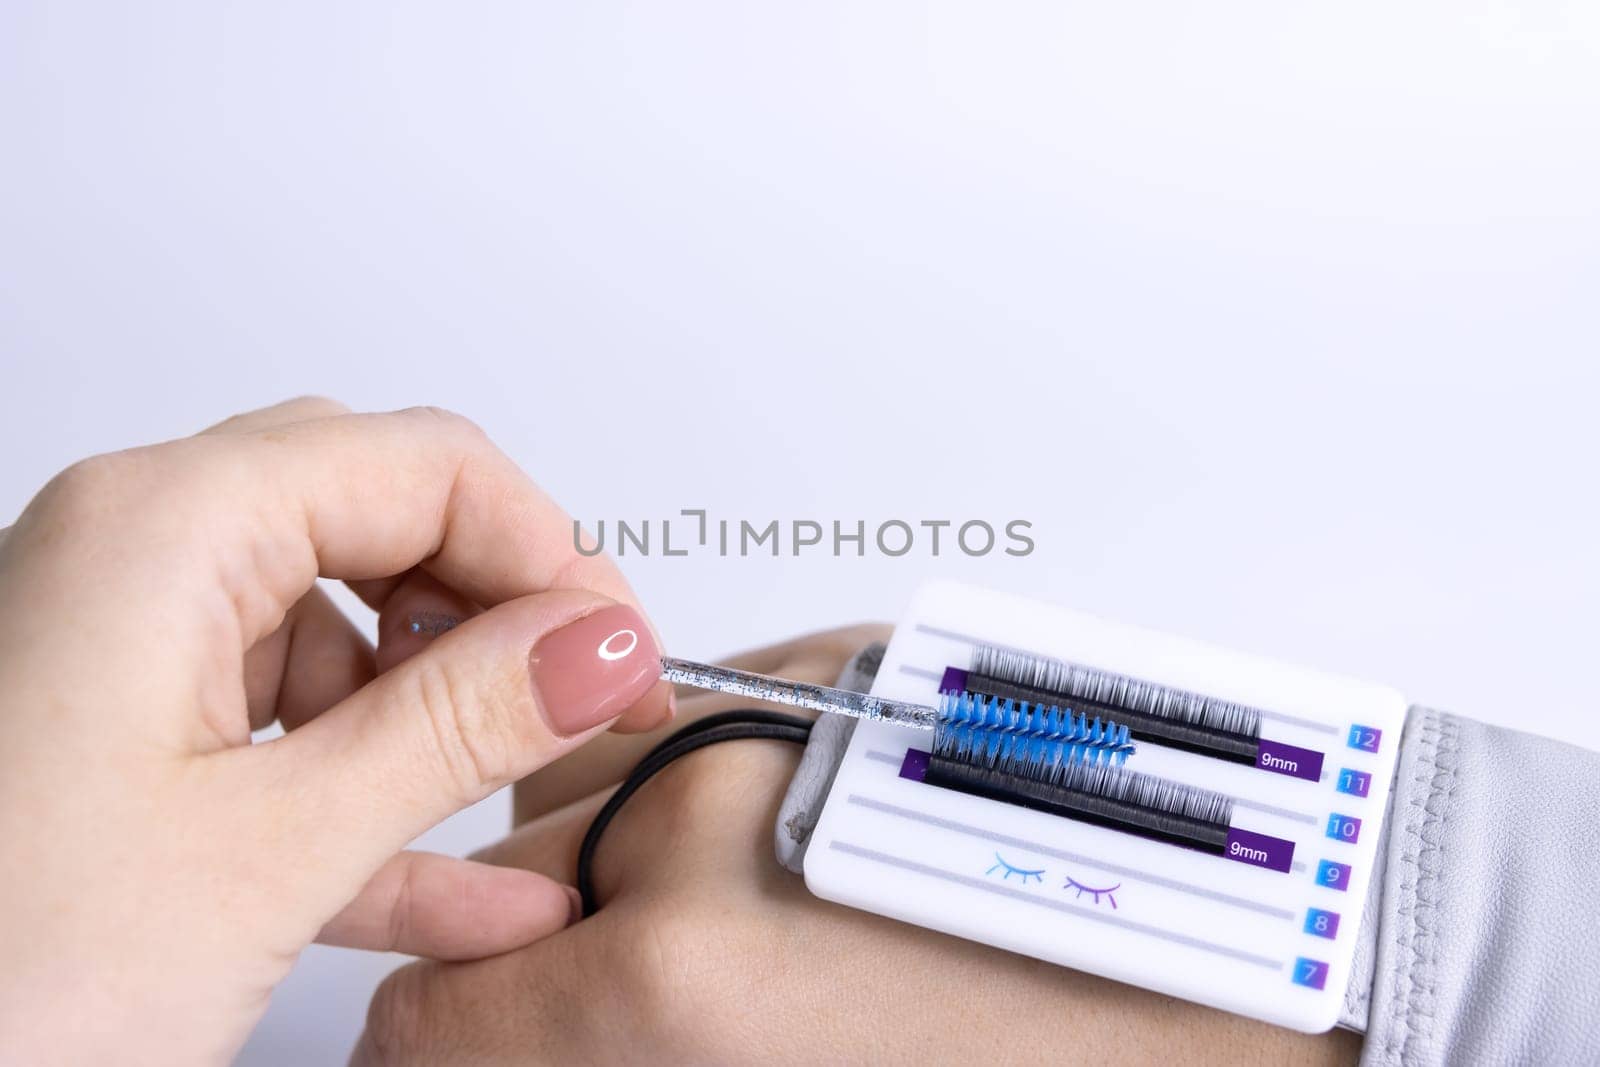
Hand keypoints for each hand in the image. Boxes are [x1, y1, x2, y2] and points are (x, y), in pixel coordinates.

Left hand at [0, 398, 672, 1065]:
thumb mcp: (266, 851)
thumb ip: (456, 725)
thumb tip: (595, 643)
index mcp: (160, 530)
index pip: (423, 465)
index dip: (550, 552)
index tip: (621, 649)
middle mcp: (130, 557)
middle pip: (377, 517)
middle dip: (496, 611)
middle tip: (583, 693)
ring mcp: (119, 647)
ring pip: (336, 628)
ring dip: (438, 713)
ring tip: (513, 793)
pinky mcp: (118, 739)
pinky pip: (283, 728)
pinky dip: (372, 791)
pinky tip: (461, 881)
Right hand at [351, 629, 1361, 1064]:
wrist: (1273, 967)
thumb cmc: (1080, 1058)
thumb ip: (637, 1061)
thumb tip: (575, 1042)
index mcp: (673, 983)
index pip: (426, 1015)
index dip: (441, 1047)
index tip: (478, 1052)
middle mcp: (697, 828)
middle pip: (494, 882)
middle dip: (533, 950)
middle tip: (628, 1002)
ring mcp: (769, 721)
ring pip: (577, 779)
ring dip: (604, 850)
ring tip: (712, 914)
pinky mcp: (838, 666)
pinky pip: (685, 725)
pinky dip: (687, 782)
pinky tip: (781, 842)